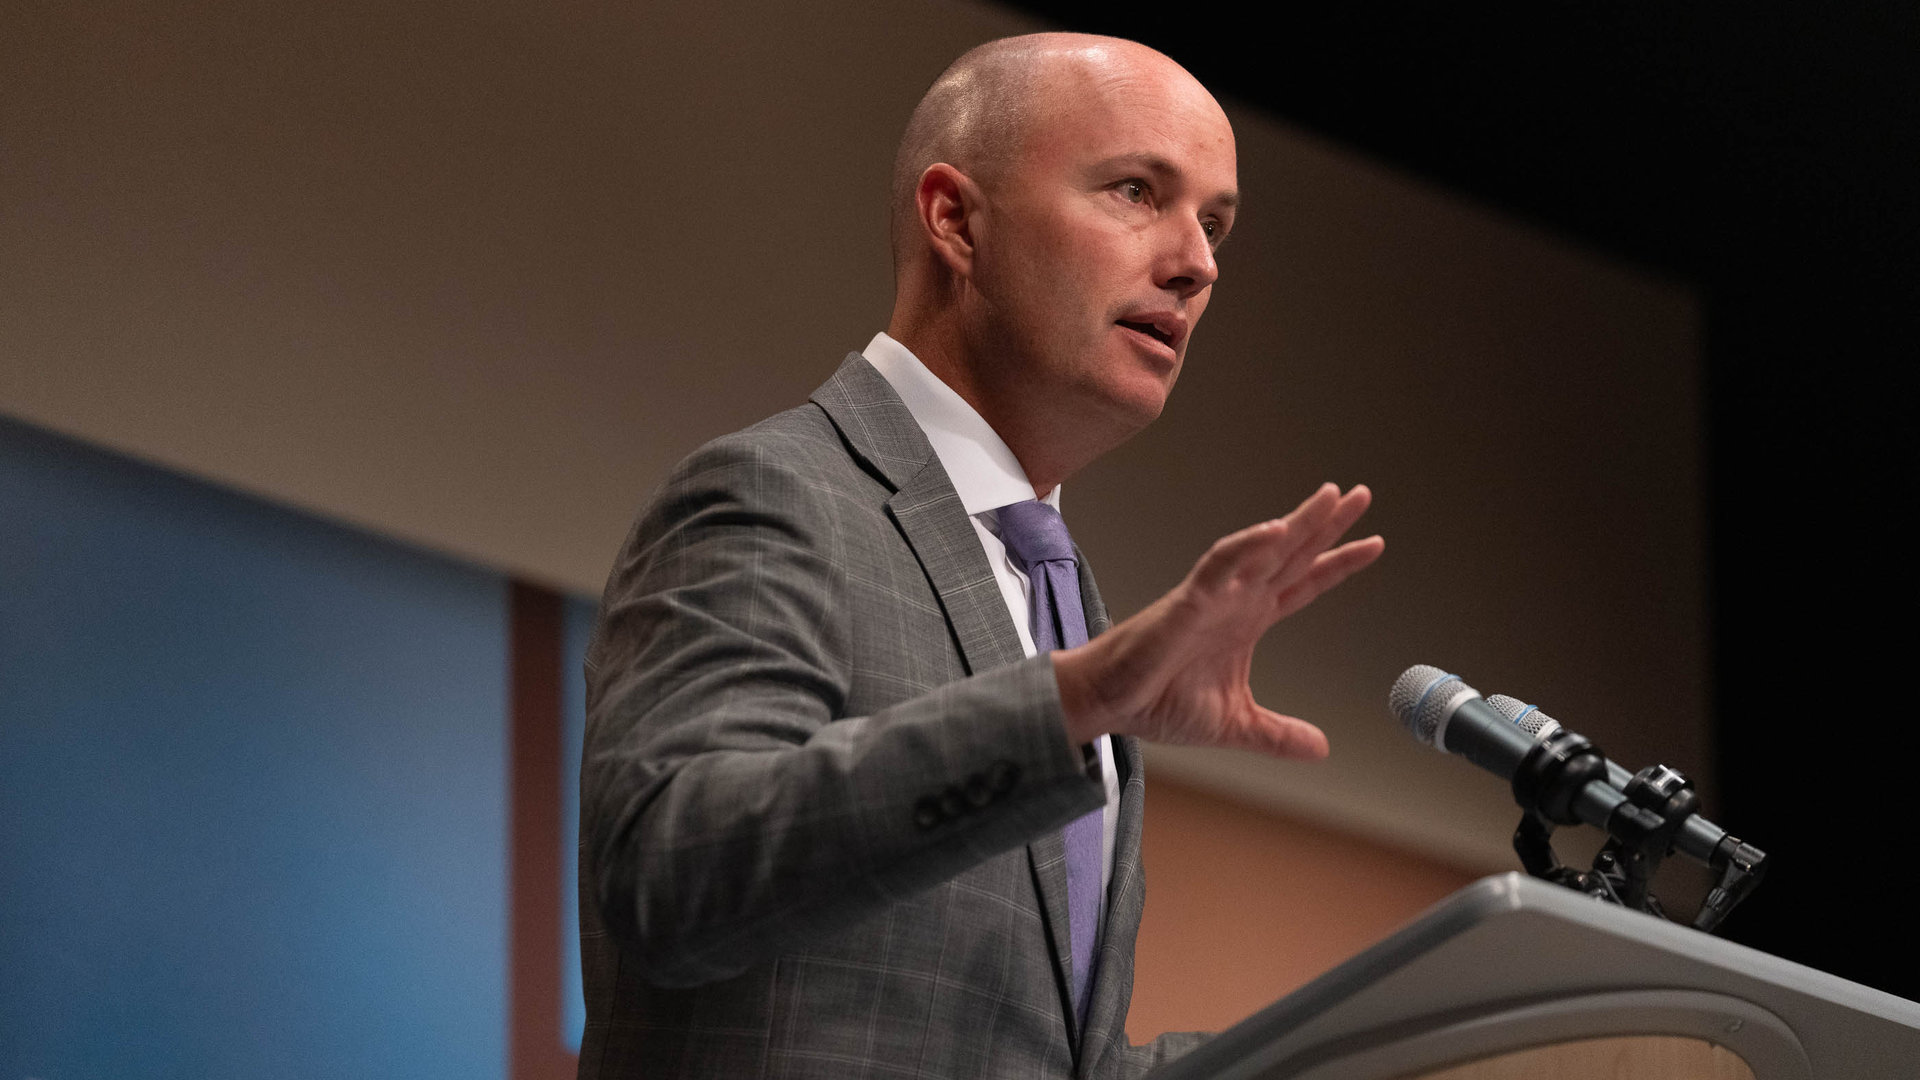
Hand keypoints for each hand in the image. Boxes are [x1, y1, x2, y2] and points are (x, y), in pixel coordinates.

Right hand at [1053, 483, 1382, 757]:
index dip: (1338, 565)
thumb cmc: (1157, 701)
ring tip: (1329, 498)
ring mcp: (1214, 596)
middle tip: (1361, 494)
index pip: (1304, 584)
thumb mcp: (1236, 725)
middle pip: (1292, 554)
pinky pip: (1220, 565)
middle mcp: (1237, 600)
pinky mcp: (1187, 601)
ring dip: (1296, 523)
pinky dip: (1247, 547)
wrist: (1110, 703)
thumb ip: (1278, 734)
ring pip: (1262, 549)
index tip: (1374, 543)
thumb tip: (1322, 747)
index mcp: (1249, 621)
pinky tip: (1274, 532)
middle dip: (1328, 525)